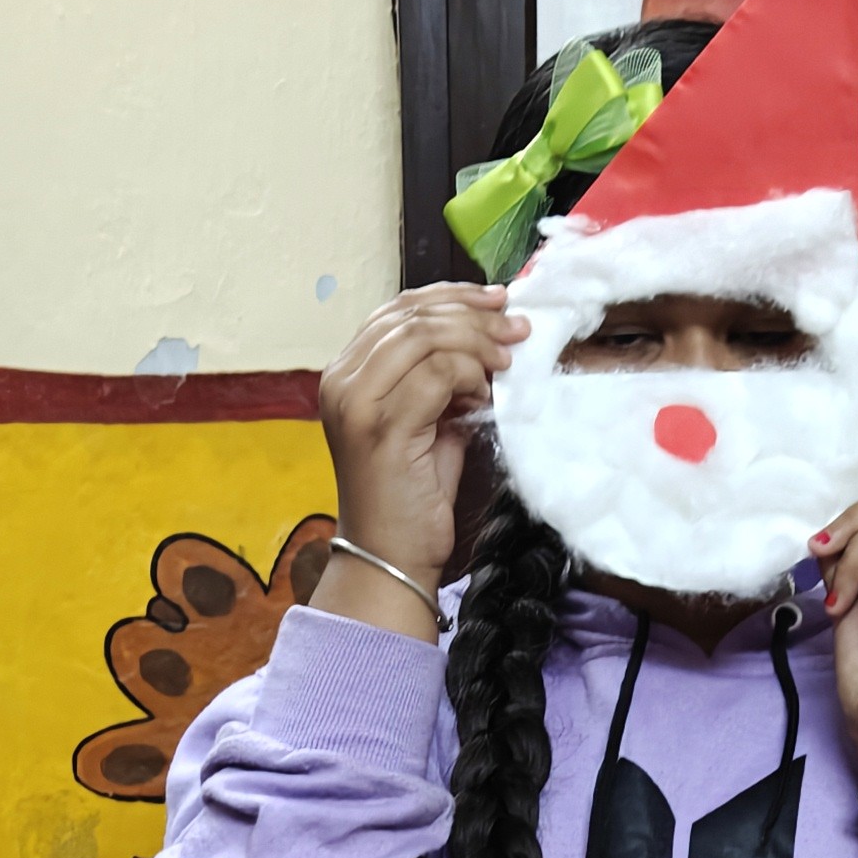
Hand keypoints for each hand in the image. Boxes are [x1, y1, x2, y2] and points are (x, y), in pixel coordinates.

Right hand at [313, 283, 521, 616]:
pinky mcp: (381, 427)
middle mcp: (341, 381)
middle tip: (516, 329)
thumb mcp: (427, 422)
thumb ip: (441, 378)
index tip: (497, 303)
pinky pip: (436, 374)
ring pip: (425, 337)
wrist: (390, 559)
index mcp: (346, 374)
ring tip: (507, 362)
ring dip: (477, 342)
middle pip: (413, 316)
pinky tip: (485, 395)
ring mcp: (356, 402)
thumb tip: (488, 339)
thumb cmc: (411, 498)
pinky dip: (470, 375)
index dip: (451, 298)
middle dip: (474, 316)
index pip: (399, 310)